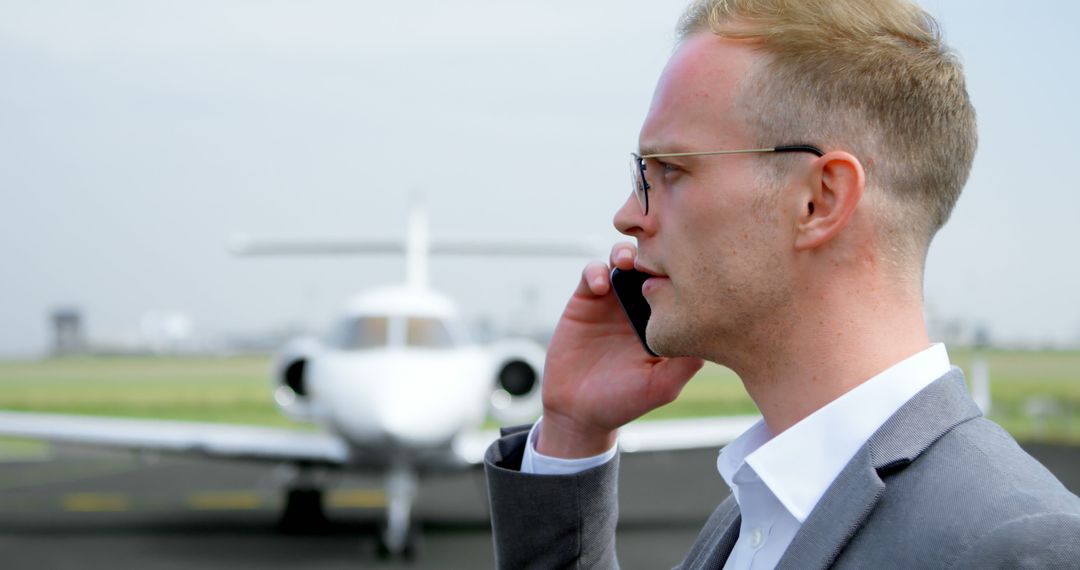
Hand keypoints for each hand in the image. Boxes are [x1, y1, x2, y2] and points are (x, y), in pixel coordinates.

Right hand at [537, 242, 703, 457]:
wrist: (578, 410)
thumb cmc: (624, 401)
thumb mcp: (663, 385)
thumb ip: (686, 362)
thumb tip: (712, 334)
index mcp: (662, 319)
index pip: (676, 282)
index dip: (682, 268)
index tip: (686, 265)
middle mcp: (639, 304)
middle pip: (651, 262)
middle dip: (654, 249)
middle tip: (656, 252)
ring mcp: (612, 300)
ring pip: (622, 259)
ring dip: (626, 253)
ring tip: (628, 262)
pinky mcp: (585, 300)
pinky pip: (591, 273)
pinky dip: (596, 271)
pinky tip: (601, 287)